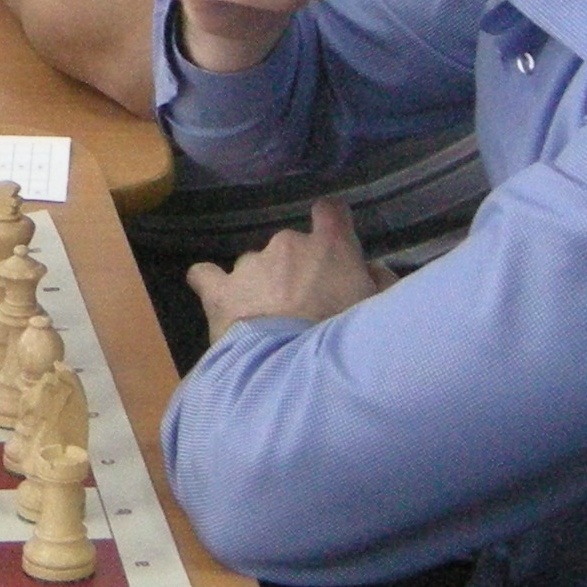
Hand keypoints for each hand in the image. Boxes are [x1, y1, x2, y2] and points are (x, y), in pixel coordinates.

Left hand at [188, 198, 388, 340]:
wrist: (299, 375)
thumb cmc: (349, 340)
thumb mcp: (382, 311)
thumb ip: (379, 282)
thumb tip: (371, 270)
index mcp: (330, 245)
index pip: (331, 211)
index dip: (331, 225)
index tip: (332, 245)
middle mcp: (288, 245)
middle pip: (290, 248)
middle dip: (296, 272)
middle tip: (305, 309)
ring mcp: (250, 266)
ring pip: (254, 267)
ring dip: (261, 286)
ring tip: (267, 323)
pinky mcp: (220, 292)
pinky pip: (205, 276)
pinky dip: (211, 284)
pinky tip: (220, 300)